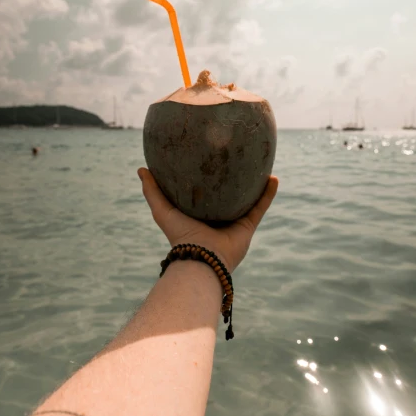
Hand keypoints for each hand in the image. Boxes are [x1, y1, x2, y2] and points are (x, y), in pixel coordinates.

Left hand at [138, 168, 278, 271]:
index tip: (211, 158)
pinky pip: (261, 206)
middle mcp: (218, 217)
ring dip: (256, 183)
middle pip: (229, 194)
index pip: (205, 193)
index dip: (207, 177)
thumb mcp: (162, 210)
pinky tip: (274, 178)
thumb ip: (152, 191)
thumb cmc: (180, 235)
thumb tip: (142, 169)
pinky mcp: (248, 226)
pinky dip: (268, 193)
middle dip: (235, 178)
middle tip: (238, 157)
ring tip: (261, 163)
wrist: (201, 258)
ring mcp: (234, 221)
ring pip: (248, 198)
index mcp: (199, 214)